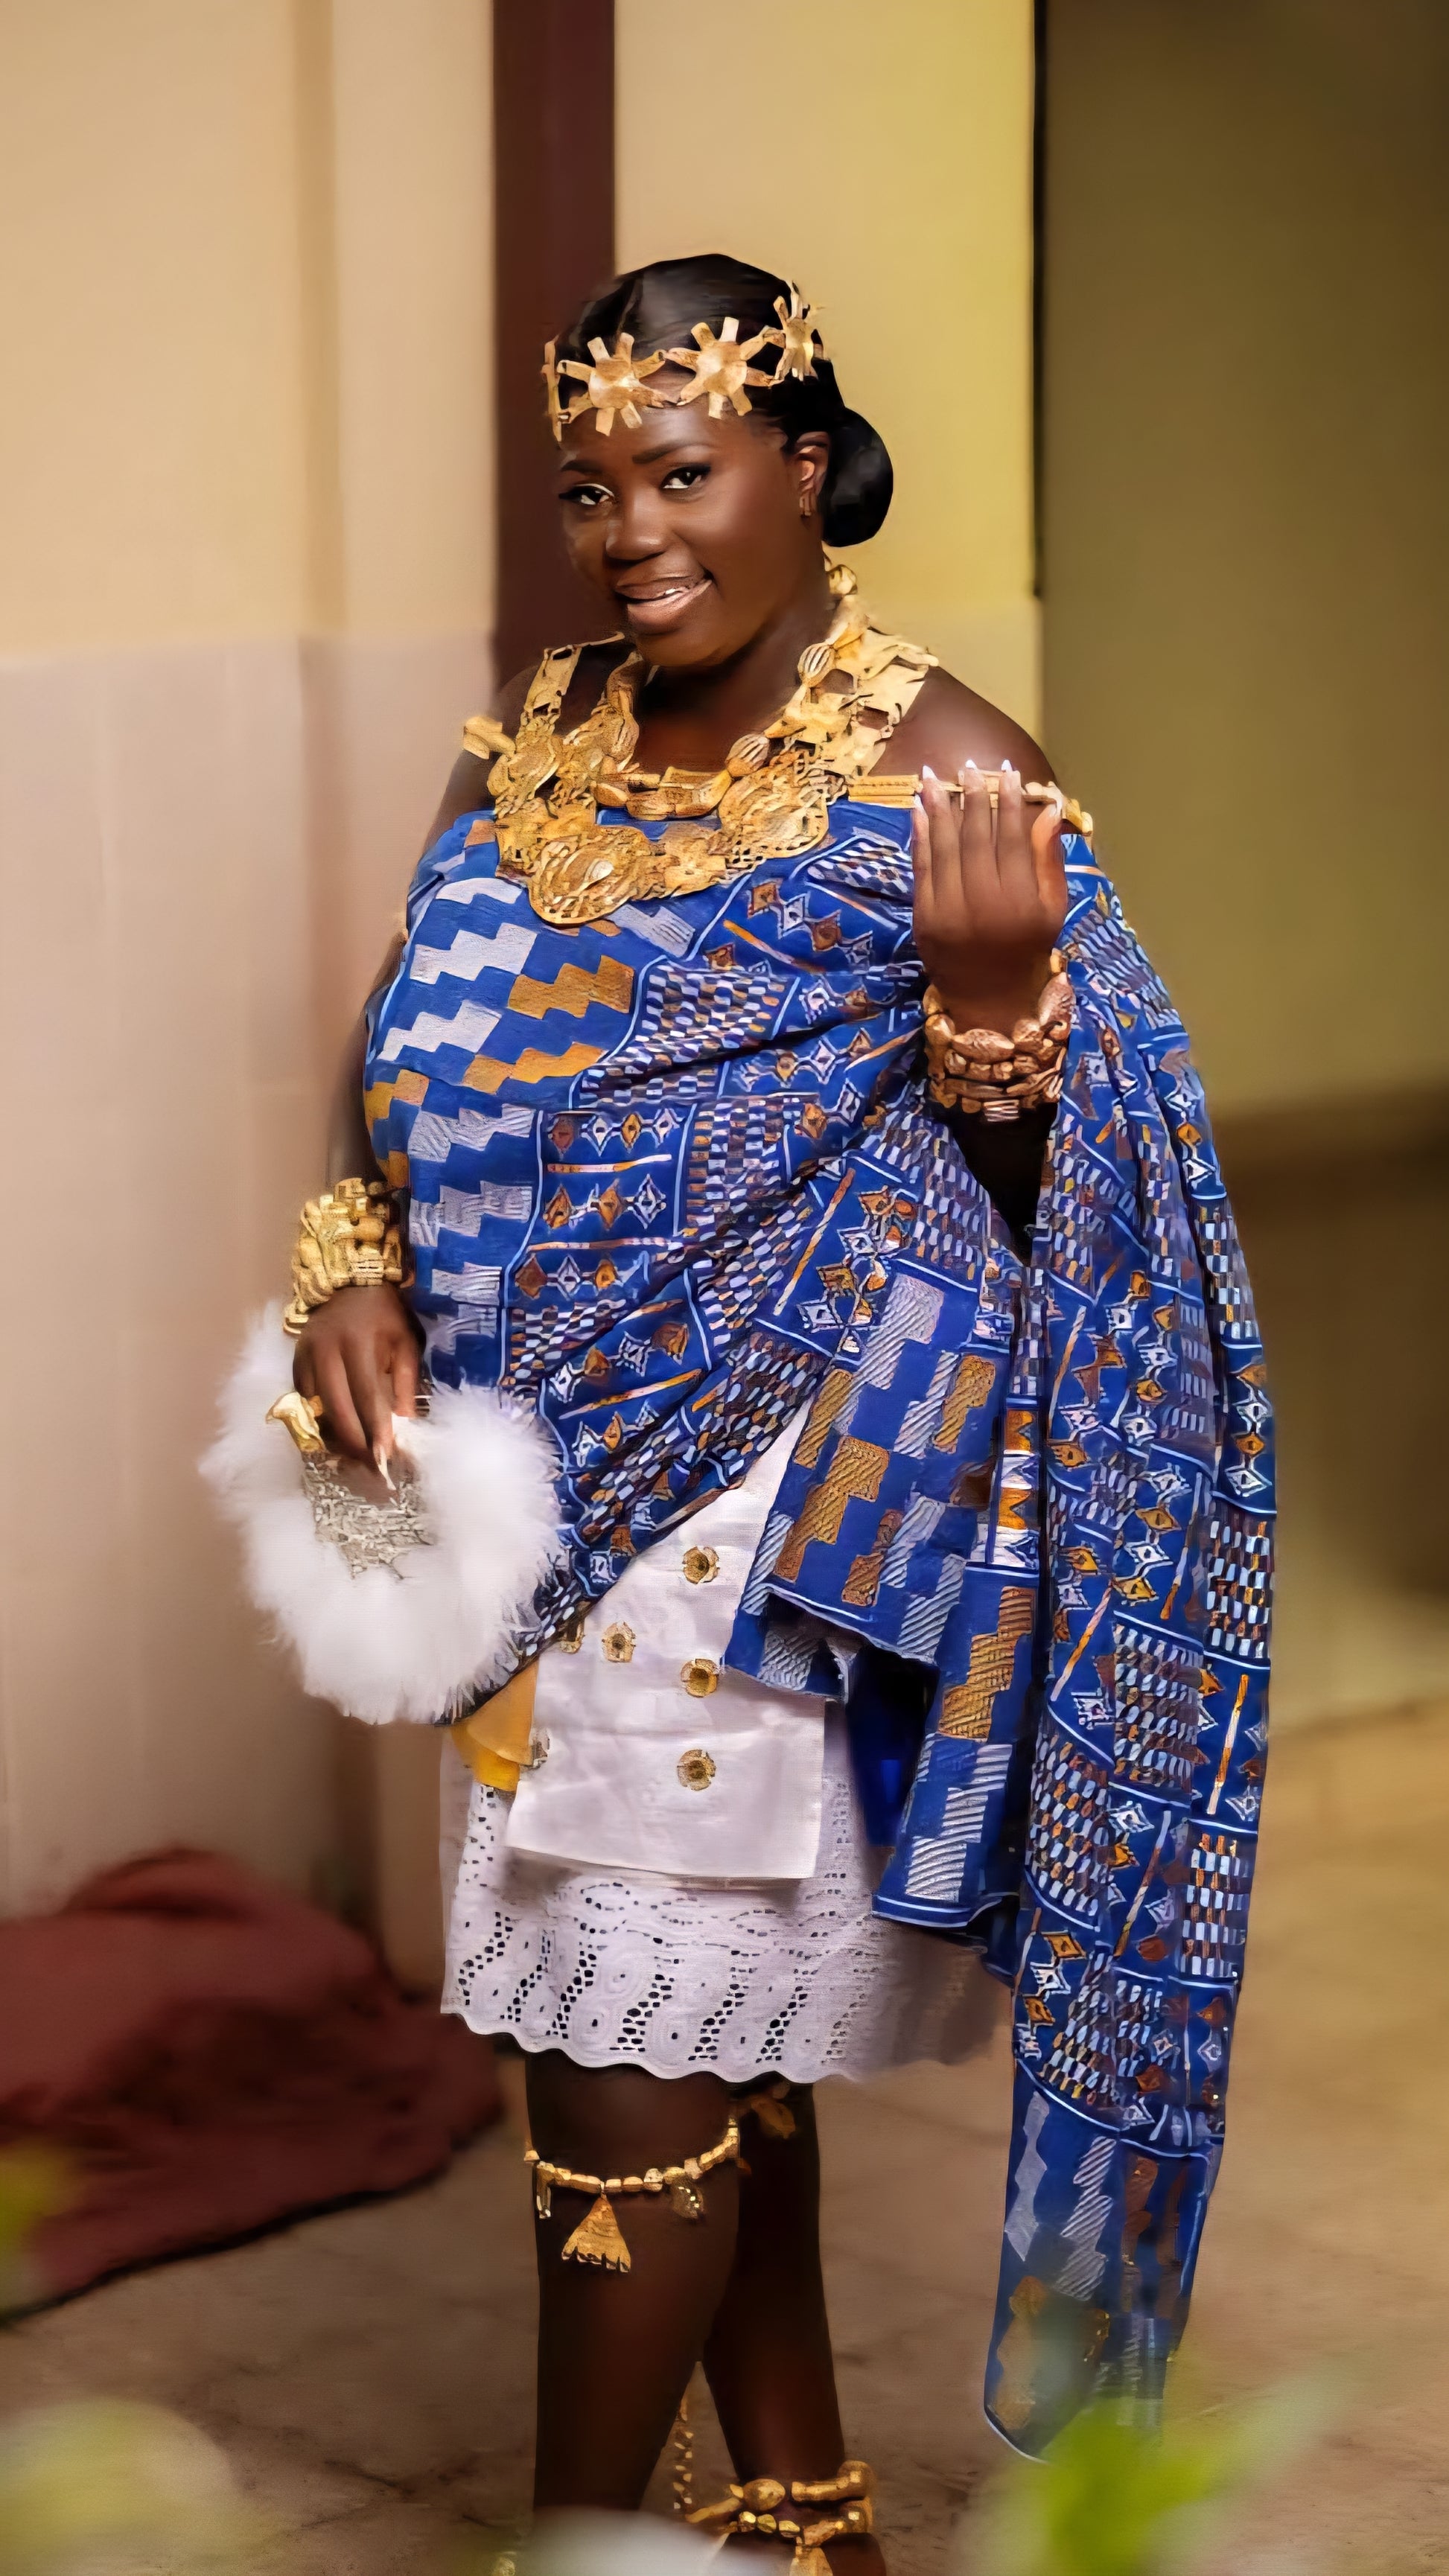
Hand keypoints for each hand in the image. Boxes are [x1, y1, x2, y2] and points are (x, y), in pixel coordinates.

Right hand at [292, 1284, 419, 1468]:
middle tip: (368, 1465)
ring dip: (333, 1436)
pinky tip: (333, 1434)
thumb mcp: (405, 1343)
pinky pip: (303, 1400)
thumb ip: (405, 1383)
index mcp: (358, 1343)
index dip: (375, 1428)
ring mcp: (306, 1356)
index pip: (366, 1395)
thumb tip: (404, 1424)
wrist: (349, 1283)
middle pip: (336, 1407)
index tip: (384, 1456)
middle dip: (353, 1441)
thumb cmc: (385, 1316)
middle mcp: (327, 1351)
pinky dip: (317, 1420)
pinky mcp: (295, 1361)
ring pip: (315, 1408)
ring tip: (351, 1456)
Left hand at [911, 761, 1068, 1034]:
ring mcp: (949, 912)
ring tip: (933, 776)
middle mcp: (984, 905)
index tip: (1008, 773)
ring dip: (938, 807)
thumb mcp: (1051, 909)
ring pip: (945, 848)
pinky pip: (921, 868)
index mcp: (1021, 902)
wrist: (989, 1000)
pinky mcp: (924, 919)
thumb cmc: (1027, 949)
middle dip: (972, 797)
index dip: (1010, 803)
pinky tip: (919, 809)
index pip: (1014, 839)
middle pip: (977, 838)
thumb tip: (1049, 808)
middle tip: (970, 766)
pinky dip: (920, 836)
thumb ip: (1048, 859)